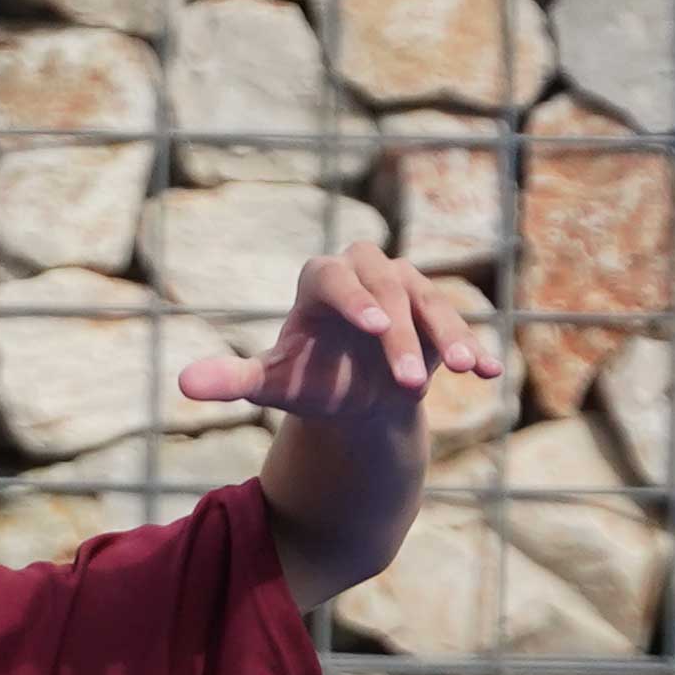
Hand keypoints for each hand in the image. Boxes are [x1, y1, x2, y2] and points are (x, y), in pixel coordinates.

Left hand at [174, 247, 497, 422]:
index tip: (376, 327)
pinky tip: (490, 373)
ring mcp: (408, 288)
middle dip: (401, 337)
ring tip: (462, 372)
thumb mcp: (273, 384)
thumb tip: (184, 384)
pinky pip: (459, 323)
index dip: (357, 298)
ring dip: (447, 336)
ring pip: (429, 302)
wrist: (354, 400)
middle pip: (387, 288)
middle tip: (406, 386)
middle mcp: (366, 273)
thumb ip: (234, 379)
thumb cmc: (310, 382)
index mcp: (321, 281)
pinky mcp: (437, 312)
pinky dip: (474, 344)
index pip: (335, 276)